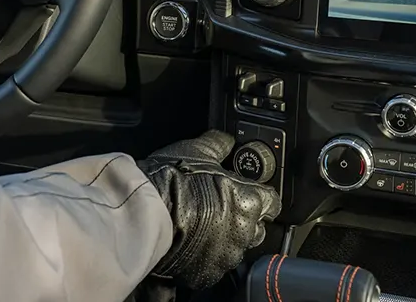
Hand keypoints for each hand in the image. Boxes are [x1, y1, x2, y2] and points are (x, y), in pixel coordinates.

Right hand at [137, 130, 280, 289]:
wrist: (144, 212)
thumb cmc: (171, 181)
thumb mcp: (197, 150)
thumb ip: (218, 145)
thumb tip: (227, 140)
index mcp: (248, 200)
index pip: (271, 201)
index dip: (259, 196)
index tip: (247, 193)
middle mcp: (244, 232)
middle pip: (256, 228)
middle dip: (242, 220)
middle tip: (219, 208)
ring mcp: (226, 256)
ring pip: (234, 248)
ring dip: (223, 238)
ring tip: (199, 226)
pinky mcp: (207, 274)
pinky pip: (212, 265)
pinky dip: (204, 255)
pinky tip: (189, 242)